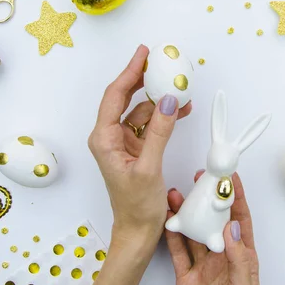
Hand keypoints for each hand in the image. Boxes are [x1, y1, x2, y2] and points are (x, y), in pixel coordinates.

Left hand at [88, 45, 191, 243]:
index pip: (115, 96)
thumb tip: (169, 101)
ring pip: (141, 111)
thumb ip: (160, 132)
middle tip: (159, 62)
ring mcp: (123, 142)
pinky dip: (164, 117)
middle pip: (125, 98)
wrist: (138, 230)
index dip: (129, 72)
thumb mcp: (149, 166)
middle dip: (142, 80)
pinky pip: (150, 125)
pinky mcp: (136, 149)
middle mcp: (110, 137)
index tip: (142, 54)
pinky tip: (180, 110)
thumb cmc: (136, 206)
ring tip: (180, 90)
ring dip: (160, 101)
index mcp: (103, 138)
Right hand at [166, 171, 261, 284]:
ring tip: (176, 196)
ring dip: (185, 213)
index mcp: (241, 257)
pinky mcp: (185, 276)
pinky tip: (168, 221)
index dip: (236, 198)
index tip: (231, 179)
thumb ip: (239, 259)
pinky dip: (171, 235)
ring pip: (193, 232)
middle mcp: (222, 257)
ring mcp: (203, 265)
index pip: (239, 221)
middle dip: (206, 200)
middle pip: (213, 221)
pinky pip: (177, 251)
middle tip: (199, 181)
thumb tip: (232, 229)